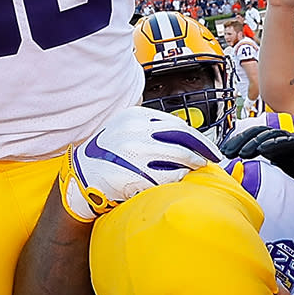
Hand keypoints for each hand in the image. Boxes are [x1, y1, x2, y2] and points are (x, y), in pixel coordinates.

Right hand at [57, 107, 220, 222]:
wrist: (82, 176)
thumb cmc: (108, 153)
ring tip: (197, 168)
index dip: (197, 136)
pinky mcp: (134, 174)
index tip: (206, 146)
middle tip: (211, 158)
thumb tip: (183, 131)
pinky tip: (180, 178)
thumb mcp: (124, 128)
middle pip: (182, 137)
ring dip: (192, 163)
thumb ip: (149, 126)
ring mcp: (134, 153)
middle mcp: (135, 131)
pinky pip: (167, 176)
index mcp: (135, 116)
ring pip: (178, 156)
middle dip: (201, 149)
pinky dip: (178, 177)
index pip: (177, 123)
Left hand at [219, 123, 293, 185]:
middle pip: (259, 132)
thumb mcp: (271, 173)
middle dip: (241, 141)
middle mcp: (281, 139)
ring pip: (270, 134)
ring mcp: (292, 141)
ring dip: (254, 142)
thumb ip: (256, 168)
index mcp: (273, 144)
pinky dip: (274, 144)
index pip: (252, 135)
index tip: (223, 150)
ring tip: (241, 152)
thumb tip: (235, 170)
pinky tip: (263, 150)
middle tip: (228, 152)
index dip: (237, 140)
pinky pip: (287, 141)